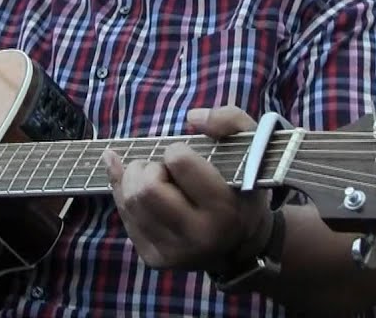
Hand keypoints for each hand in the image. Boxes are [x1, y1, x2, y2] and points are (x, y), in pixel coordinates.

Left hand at [103, 106, 270, 272]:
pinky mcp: (155, 259)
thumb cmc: (243, 189)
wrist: (242, 245)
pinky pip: (124, 216)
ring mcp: (173, 252)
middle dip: (148, 168)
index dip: (177, 151)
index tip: (186, 158)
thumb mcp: (252, 148)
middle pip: (146, 188)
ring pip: (129, 201)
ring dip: (135, 179)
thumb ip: (229, 121)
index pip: (178, 162)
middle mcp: (198, 236)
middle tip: (163, 169)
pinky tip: (134, 183)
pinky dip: (124, 192)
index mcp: (224, 209)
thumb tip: (191, 117)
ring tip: (154, 178)